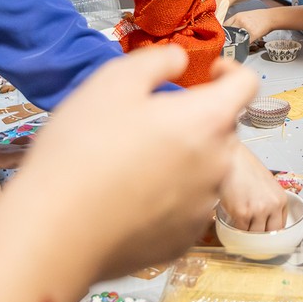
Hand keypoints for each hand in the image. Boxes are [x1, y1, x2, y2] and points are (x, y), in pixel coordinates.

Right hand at [10, 46, 255, 276]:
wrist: (55, 231)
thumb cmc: (83, 147)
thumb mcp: (114, 81)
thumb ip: (158, 61)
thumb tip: (180, 62)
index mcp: (209, 120)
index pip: (247, 85)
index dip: (230, 71)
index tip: (207, 73)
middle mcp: (219, 164)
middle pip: (222, 129)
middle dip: (196, 118)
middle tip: (148, 121)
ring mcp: (203, 207)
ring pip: (204, 169)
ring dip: (182, 158)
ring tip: (130, 162)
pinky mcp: (182, 240)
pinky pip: (185, 206)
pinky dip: (167, 196)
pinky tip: (127, 197)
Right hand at [218, 143, 289, 230]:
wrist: (231, 157)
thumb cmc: (245, 167)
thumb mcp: (266, 184)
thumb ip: (269, 202)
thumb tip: (266, 219)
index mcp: (281, 198)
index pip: (280, 226)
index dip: (270, 231)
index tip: (264, 234)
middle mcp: (272, 205)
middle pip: (269, 233)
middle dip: (260, 234)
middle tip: (252, 231)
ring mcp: (257, 210)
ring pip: (254, 234)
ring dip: (247, 231)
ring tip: (241, 221)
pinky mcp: (241, 212)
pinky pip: (240, 229)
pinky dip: (236, 227)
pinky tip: (233, 218)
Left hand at [226, 8, 275, 43]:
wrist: (270, 17)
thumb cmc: (259, 17)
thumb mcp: (244, 15)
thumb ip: (236, 21)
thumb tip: (228, 29)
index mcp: (237, 16)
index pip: (225, 25)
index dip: (223, 32)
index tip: (222, 36)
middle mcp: (240, 21)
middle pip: (228, 32)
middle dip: (227, 38)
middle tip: (226, 43)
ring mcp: (246, 28)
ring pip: (235, 38)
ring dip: (234, 43)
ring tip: (234, 45)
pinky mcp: (252, 34)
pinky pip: (245, 43)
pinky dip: (243, 46)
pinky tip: (243, 46)